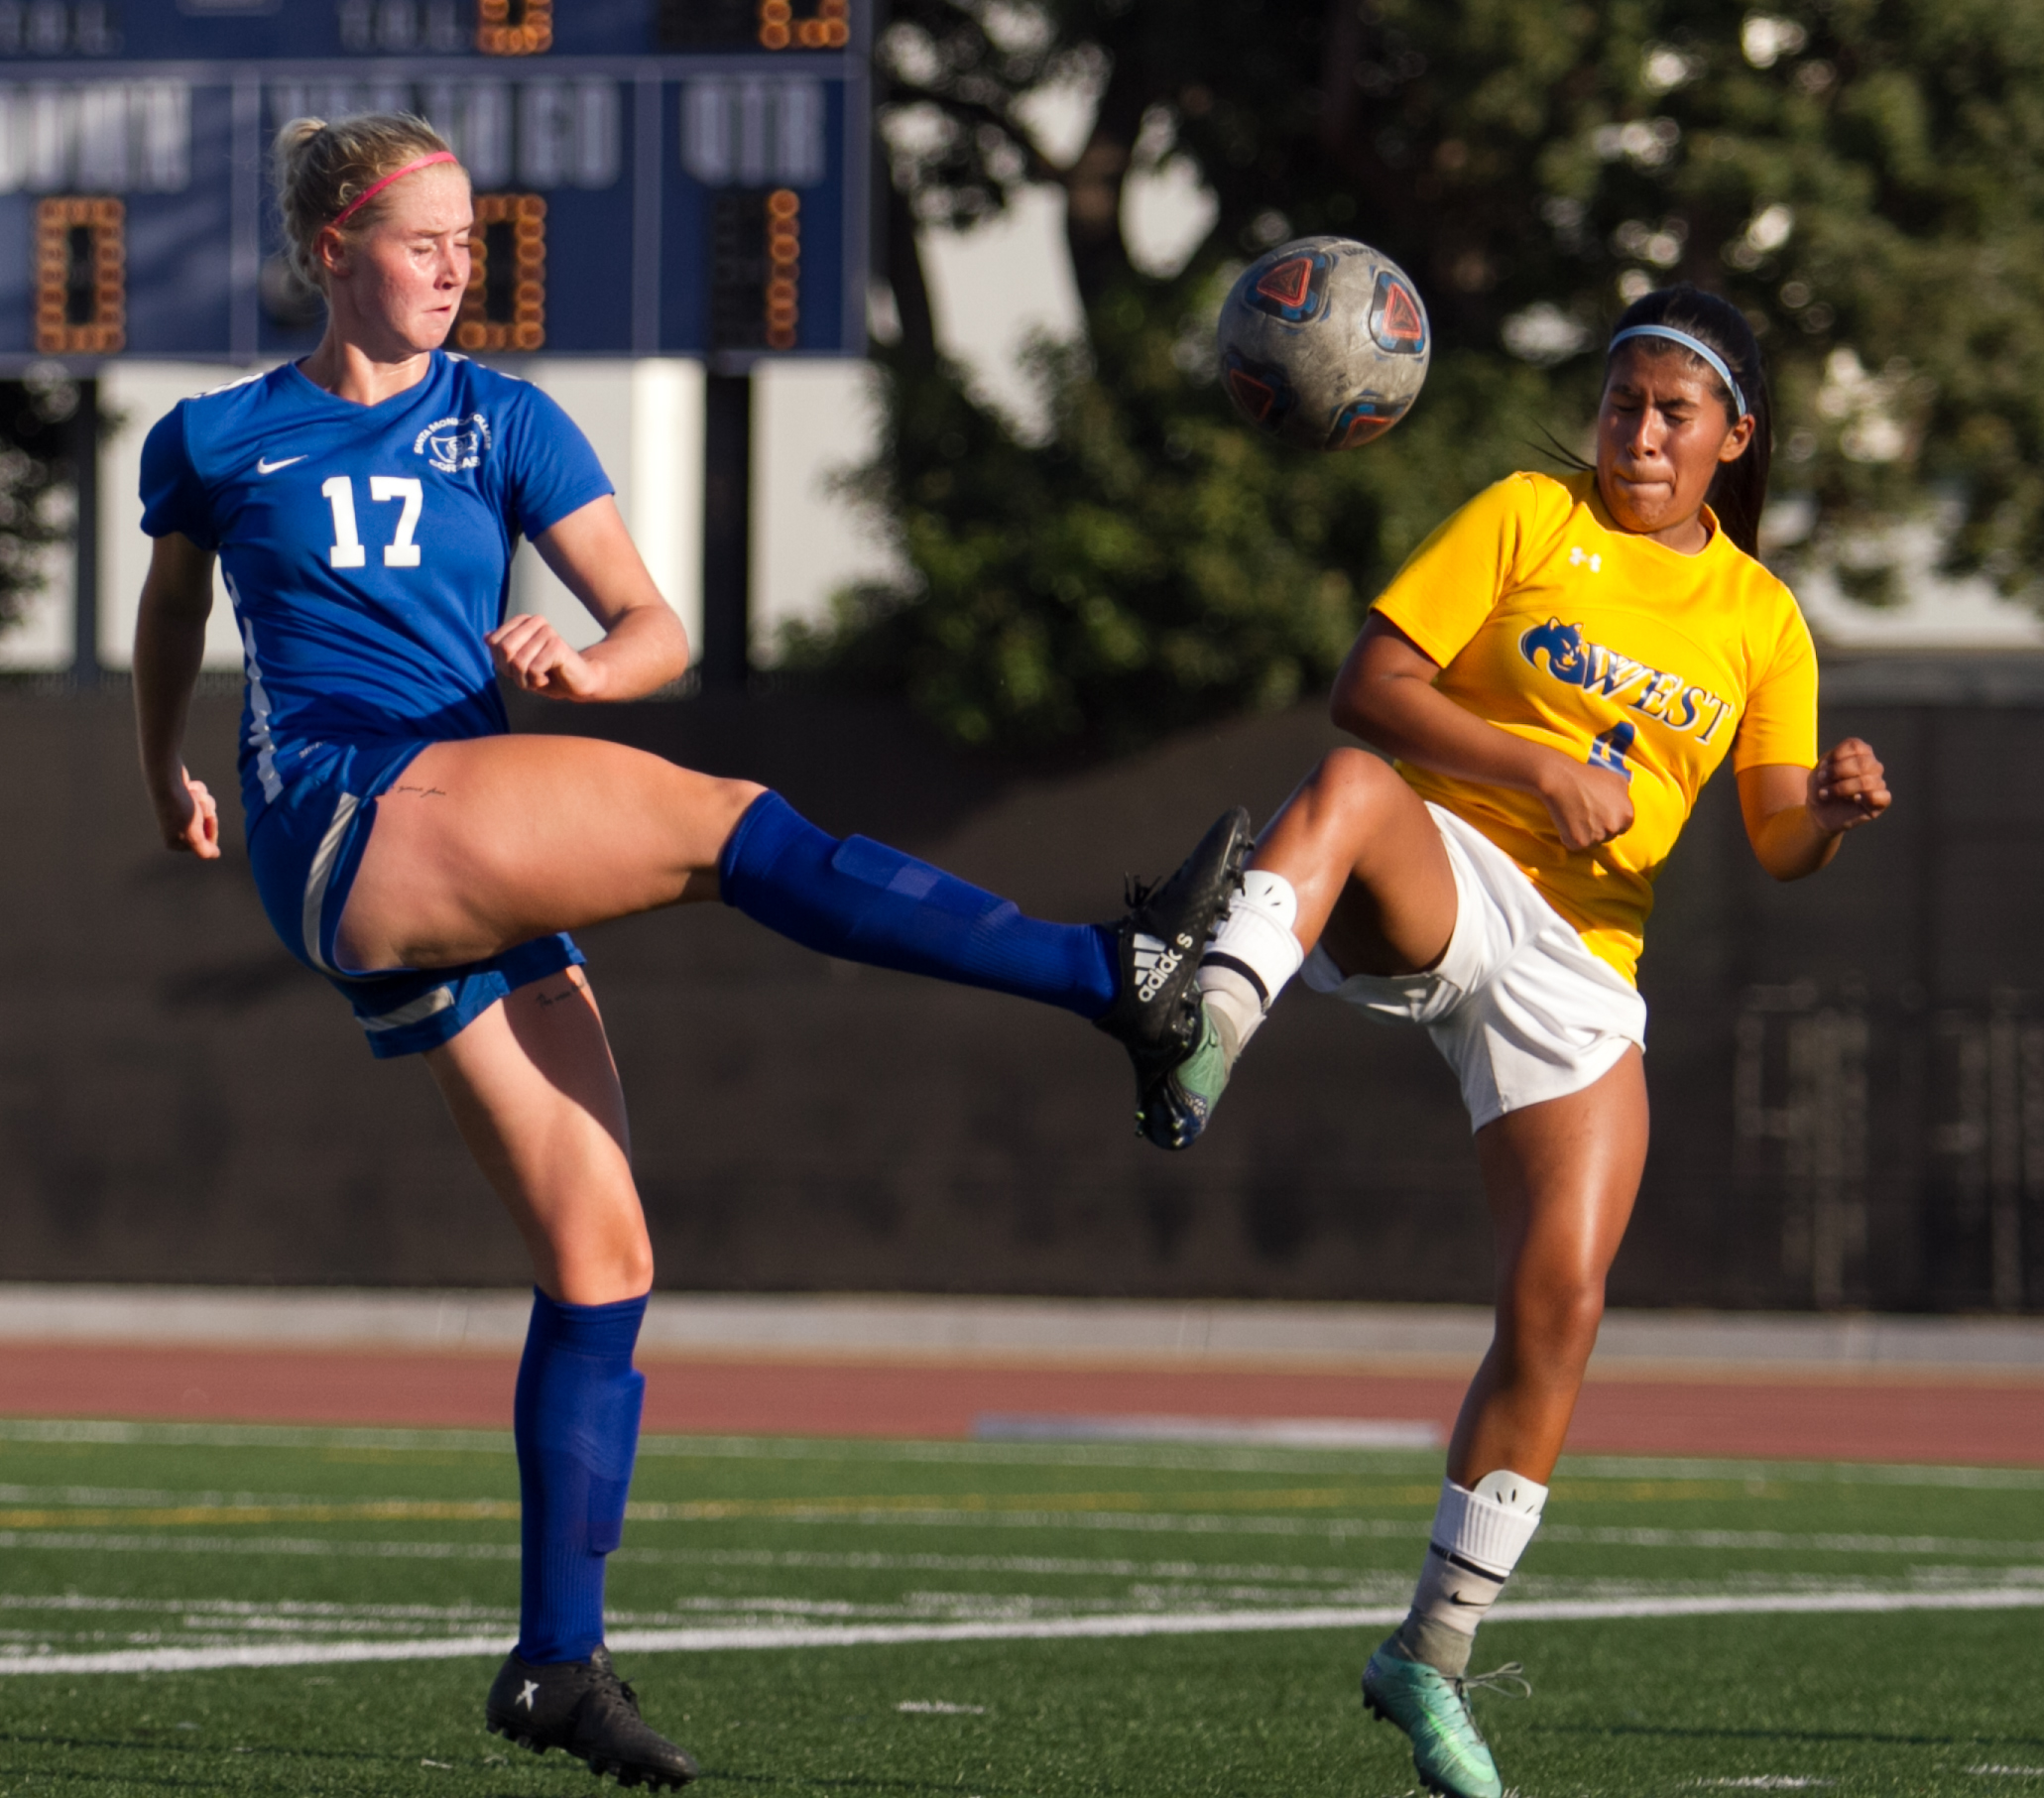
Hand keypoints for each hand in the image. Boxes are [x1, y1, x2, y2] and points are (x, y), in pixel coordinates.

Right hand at [154, 766, 219, 858]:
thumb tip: (216, 854)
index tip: (204, 818)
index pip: (207, 842)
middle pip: (208, 824)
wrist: (166, 776)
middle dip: (206, 811)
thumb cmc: (180, 806)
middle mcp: (175, 828)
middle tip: (193, 804)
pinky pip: (201, 795)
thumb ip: (204, 850)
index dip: (211, 828)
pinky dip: (199, 789)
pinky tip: (187, 786)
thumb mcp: (194, 834)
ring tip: (189, 793)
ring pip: (207, 808)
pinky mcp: (182, 796)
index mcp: (175, 842)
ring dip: (203, 799)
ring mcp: (178, 811)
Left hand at [487, 613, 609, 699]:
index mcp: (524, 621)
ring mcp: (548, 632)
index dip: (501, 662)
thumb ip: (502, 650)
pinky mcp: (557, 645)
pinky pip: (533, 669)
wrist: (577, 682)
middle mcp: (536, 622)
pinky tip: (548, 678)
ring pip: (519, 662)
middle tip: (527, 676)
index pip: (494, 642)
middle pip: (504, 649)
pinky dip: (537, 681)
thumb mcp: (518, 663)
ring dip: (526, 680)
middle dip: (512, 671)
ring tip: (540, 678)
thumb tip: (486, 637)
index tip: (518, 669)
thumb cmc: (547, 673)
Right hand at [1536, 754, 1634, 852]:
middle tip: (1586, 814)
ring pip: (1592, 843)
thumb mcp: (1618, 780)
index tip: (1599, 814)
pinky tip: (1567, 822)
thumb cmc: (1589, 777)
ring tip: (1576, 816)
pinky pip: (1576, 845)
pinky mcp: (1578, 842)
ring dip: (1585, 834)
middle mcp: (1614, 829)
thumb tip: (1624, 804)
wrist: (1562, 779)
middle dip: (1599, 828)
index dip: (1610, 820)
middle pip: (1608, 837)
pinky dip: (1571, 837)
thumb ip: (1625, 796)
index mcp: (1627, 815)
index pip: (1622, 827)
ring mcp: (1596, 837)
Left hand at [1808, 737, 1889, 834]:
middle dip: (1837, 772)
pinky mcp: (1880, 802)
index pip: (1854, 746)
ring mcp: (1878, 783)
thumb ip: (1836, 763)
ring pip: (1868, 781)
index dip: (1835, 757)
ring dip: (1841, 788)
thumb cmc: (1820, 787)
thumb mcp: (1820, 770)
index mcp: (1859, 753)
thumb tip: (1859, 773)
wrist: (1817, 811)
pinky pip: (1884, 797)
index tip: (1822, 768)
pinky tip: (1854, 800)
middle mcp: (1872, 766)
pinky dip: (1868, 797)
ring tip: (1826, 794)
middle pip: (1862, 763)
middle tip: (1822, 781)